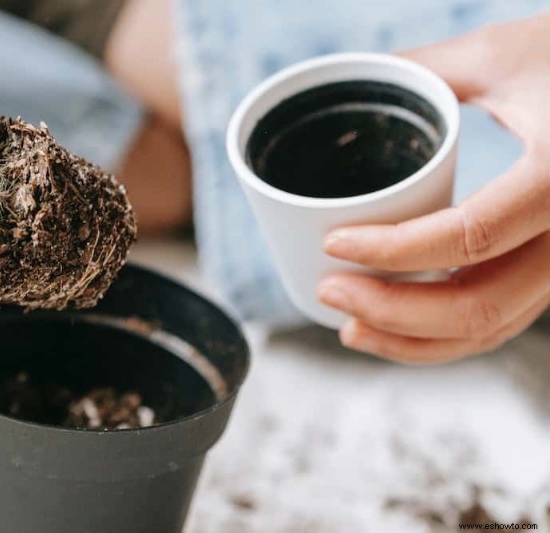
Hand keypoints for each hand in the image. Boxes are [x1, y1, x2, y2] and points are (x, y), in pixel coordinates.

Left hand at [317, 14, 549, 362]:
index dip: (393, 250)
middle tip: (330, 292)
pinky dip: (447, 334)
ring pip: (493, 326)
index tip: (334, 242)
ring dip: (415, 340)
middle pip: (481, 306)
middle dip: (392, 312)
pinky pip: (504, 318)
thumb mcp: (502, 54)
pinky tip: (399, 324)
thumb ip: (426, 71)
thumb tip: (354, 81)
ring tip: (351, 326)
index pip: (470, 235)